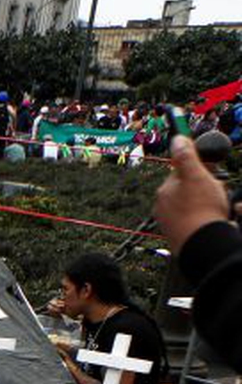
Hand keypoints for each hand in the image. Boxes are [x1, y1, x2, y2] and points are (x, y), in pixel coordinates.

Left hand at [154, 135, 229, 251]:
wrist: (204, 245)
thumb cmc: (201, 210)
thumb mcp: (196, 175)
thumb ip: (186, 156)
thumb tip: (177, 138)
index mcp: (165, 190)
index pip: (183, 171)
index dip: (201, 168)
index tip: (211, 171)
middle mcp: (164, 206)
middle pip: (190, 188)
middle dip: (206, 186)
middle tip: (217, 192)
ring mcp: (171, 222)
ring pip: (195, 204)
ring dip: (210, 201)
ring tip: (218, 207)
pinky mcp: (180, 235)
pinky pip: (197, 219)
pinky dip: (208, 216)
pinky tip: (216, 218)